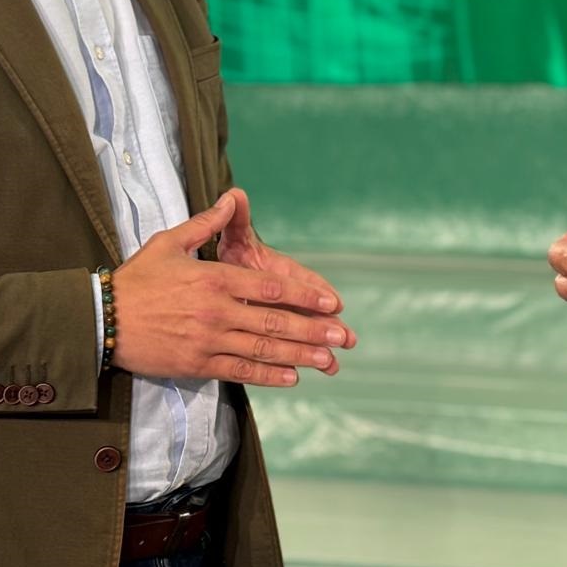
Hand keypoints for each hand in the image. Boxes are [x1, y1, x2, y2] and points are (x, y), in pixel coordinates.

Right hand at [112, 192, 352, 386]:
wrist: (102, 319)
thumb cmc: (136, 278)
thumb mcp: (170, 242)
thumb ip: (205, 224)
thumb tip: (231, 198)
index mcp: (215, 278)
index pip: (271, 287)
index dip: (305, 296)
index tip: (332, 303)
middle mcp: (217, 310)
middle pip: (275, 322)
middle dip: (314, 330)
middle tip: (344, 337)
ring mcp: (209, 340)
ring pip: (263, 349)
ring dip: (299, 355)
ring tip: (328, 360)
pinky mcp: (197, 364)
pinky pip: (240, 371)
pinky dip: (268, 375)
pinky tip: (291, 378)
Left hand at [216, 187, 358, 360]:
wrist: (221, 270)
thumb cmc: (232, 249)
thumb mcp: (234, 236)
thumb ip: (236, 220)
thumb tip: (235, 195)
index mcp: (278, 268)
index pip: (300, 278)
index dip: (315, 290)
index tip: (333, 301)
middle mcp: (285, 291)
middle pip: (308, 309)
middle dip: (326, 324)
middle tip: (346, 338)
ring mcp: (282, 310)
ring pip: (302, 329)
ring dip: (318, 345)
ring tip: (333, 364)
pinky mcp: (275, 328)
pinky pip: (288, 344)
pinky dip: (300, 357)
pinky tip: (316, 370)